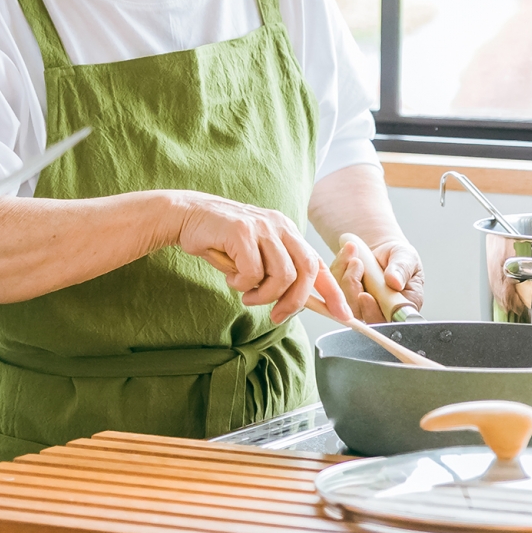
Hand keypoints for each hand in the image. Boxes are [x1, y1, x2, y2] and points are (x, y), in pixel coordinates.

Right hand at [169, 193, 352, 325]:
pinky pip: (253, 272)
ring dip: (263, 294)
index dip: (332, 291)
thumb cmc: (222, 242)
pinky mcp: (242, 231)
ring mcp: (262, 227)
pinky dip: (242, 284)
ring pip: (282, 275)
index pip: (317, 263)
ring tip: (246, 294)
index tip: (343, 314)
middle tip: (276, 315)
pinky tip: (231, 277)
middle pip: (305, 271)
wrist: (188, 217)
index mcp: (287, 231)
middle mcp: (280, 226)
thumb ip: (276, 272)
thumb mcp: (256, 256)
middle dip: (294, 301)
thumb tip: (299, 303)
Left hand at [329, 233, 424, 323]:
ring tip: (354, 256)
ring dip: (344, 274)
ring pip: (343, 301)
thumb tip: (395, 282)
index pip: (385, 321)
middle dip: (352, 287)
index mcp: (400, 308)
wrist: (382, 250)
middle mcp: (379, 312)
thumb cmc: (398, 256)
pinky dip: (338, 269)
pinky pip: (333, 289)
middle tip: (356, 263)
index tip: (364, 295)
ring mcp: (360, 307)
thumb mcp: (406, 257)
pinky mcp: (344, 298)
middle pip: (359, 314)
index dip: (372, 312)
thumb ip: (402, 269)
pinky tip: (347, 255)